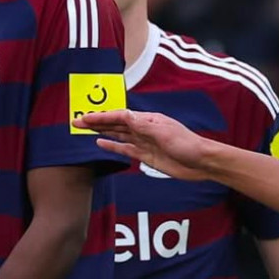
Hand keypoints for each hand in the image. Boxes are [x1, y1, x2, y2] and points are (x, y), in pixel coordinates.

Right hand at [73, 110, 211, 180]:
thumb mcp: (163, 133)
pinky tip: (101, 143)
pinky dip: (112, 145)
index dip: (101, 117)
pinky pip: (125, 149)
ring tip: (84, 128)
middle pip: (115, 124)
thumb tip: (123, 115)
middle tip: (77, 121)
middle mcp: (143, 129)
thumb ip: (142, 125)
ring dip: (101, 131)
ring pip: (117, 135)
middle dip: (96, 122)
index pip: (119, 116)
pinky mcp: (146, 155)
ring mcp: (144, 142)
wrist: (202, 162)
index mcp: (147, 120)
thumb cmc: (187, 144)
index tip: (85, 117)